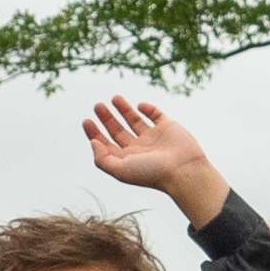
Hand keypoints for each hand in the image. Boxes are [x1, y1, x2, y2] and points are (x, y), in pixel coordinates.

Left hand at [81, 94, 231, 221]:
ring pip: (135, 120)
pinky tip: (139, 106)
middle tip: (97, 105)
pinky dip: (148, 108)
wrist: (183, 170)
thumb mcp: (120, 170)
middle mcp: (139, 149)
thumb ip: (102, 159)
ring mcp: (154, 138)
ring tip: (114, 98)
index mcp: (127, 160)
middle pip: (118, 131)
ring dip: (124, 109)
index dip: (94, 133)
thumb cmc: (151, 173)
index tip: (86, 120)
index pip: (106, 145)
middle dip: (107, 118)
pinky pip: (155, 115)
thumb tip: (92, 142)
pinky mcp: (168, 127)